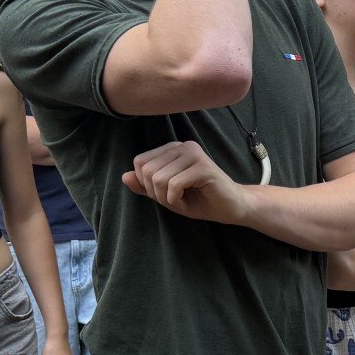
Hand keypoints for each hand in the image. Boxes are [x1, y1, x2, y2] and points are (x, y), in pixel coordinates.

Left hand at [122, 141, 248, 224]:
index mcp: (172, 149)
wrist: (230, 208)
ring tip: (181, 199)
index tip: (164, 193)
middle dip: (154, 192)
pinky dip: (175, 199)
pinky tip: (186, 200)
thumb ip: (145, 186)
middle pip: (147, 170)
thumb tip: (124, 176)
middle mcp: (182, 146)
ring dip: (165, 197)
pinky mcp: (203, 167)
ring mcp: (194, 154)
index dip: (145, 184)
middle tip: (172, 199)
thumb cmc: (199, 200)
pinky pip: (174, 184)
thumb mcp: (165, 195)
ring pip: (158, 178)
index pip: (140, 162)